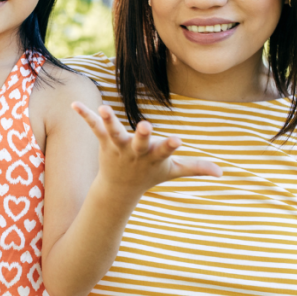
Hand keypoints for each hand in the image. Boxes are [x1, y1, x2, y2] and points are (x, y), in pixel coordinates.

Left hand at [72, 103, 221, 195]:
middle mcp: (135, 151)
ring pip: (113, 132)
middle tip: (144, 125)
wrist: (119, 191)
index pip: (165, 150)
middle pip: (139, 141)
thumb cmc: (149, 176)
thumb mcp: (172, 172)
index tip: (178, 140)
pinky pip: (94, 127)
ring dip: (109, 120)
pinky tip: (74, 104)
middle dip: (142, 134)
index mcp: (153, 156)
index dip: (170, 145)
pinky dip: (85, 115)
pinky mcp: (105, 141)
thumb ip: (195, 168)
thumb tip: (222, 172)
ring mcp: (118, 146)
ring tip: (103, 108)